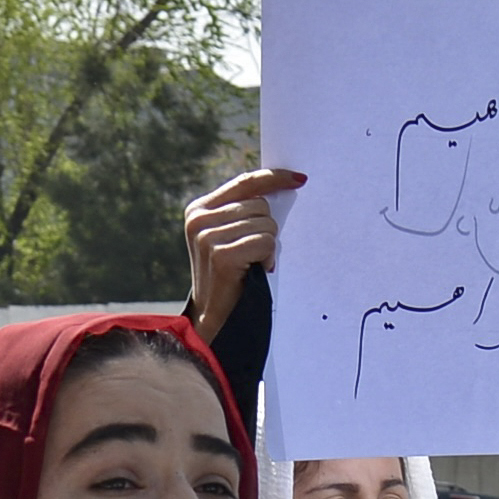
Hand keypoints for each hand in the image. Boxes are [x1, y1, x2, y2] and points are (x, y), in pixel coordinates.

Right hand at [183, 165, 299, 333]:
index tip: (299, 179)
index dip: (274, 178)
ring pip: (266, 223)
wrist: (213, 320)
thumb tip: (284, 185)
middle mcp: (199, 219)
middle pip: (260, 204)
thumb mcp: (229, 237)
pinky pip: (266, 241)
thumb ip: (243, 212)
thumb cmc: (230, 277)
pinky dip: (268, 257)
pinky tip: (256, 270)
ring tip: (252, 264)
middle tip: (255, 253)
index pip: (244, 182)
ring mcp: (207, 236)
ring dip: (268, 246)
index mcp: (199, 209)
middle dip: (267, 228)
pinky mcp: (221, 254)